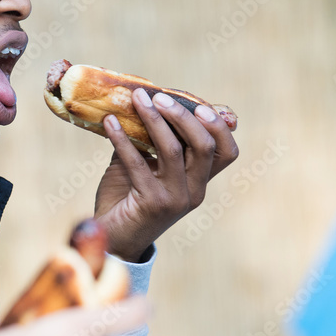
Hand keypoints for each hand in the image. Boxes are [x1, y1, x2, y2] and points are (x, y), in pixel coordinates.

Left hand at [94, 88, 238, 260]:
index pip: (227, 152)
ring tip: (136, 100)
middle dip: (183, 116)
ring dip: (154, 120)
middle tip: (158, 97)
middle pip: (205, 146)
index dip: (218, 126)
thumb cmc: (126, 198)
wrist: (110, 239)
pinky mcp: (152, 205)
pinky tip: (109, 123)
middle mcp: (195, 192)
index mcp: (199, 181)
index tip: (198, 104)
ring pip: (174, 151)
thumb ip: (149, 140)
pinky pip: (138, 164)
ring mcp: (176, 200)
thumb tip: (141, 100)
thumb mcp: (143, 165)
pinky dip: (122, 139)